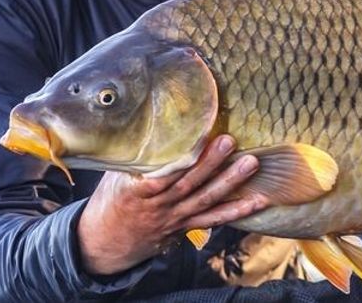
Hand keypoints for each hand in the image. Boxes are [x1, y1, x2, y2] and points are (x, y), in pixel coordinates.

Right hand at [77, 134, 269, 274]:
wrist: (106, 242)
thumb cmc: (110, 200)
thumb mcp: (113, 174)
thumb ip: (133, 154)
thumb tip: (148, 120)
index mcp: (137, 190)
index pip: (163, 173)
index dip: (181, 157)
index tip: (198, 136)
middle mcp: (158, 206)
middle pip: (188, 184)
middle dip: (211, 163)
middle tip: (230, 142)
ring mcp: (174, 218)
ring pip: (204, 201)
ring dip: (229, 183)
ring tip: (250, 165)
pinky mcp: (185, 226)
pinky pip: (212, 220)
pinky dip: (234, 212)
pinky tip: (255, 202)